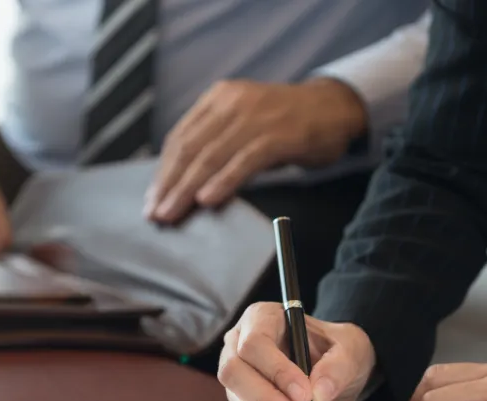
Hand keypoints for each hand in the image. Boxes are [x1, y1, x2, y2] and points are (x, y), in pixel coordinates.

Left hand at [145, 78, 366, 222]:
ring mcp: (256, 116)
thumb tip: (182, 185)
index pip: (180, 138)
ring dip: (188, 189)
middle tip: (155, 214)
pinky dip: (224, 181)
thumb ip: (215, 145)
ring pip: (212, 156)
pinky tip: (208, 200)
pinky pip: (245, 160)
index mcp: (218, 99)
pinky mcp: (279, 134)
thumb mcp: (243, 125)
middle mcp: (232, 102)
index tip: (151, 199)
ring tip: (172, 214)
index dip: (163, 171)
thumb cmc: (284, 124)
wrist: (334, 107)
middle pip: (190, 148)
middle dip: (169, 184)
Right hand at [217, 302, 375, 400]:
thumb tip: (318, 392)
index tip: (304, 394)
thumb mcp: (352, 348)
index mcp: (262, 319)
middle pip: (233, 373)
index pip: (254, 343)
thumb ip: (339, 366)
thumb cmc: (337, 350)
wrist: (336, 375)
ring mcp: (238, 377)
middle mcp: (240, 345)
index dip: (276, 371)